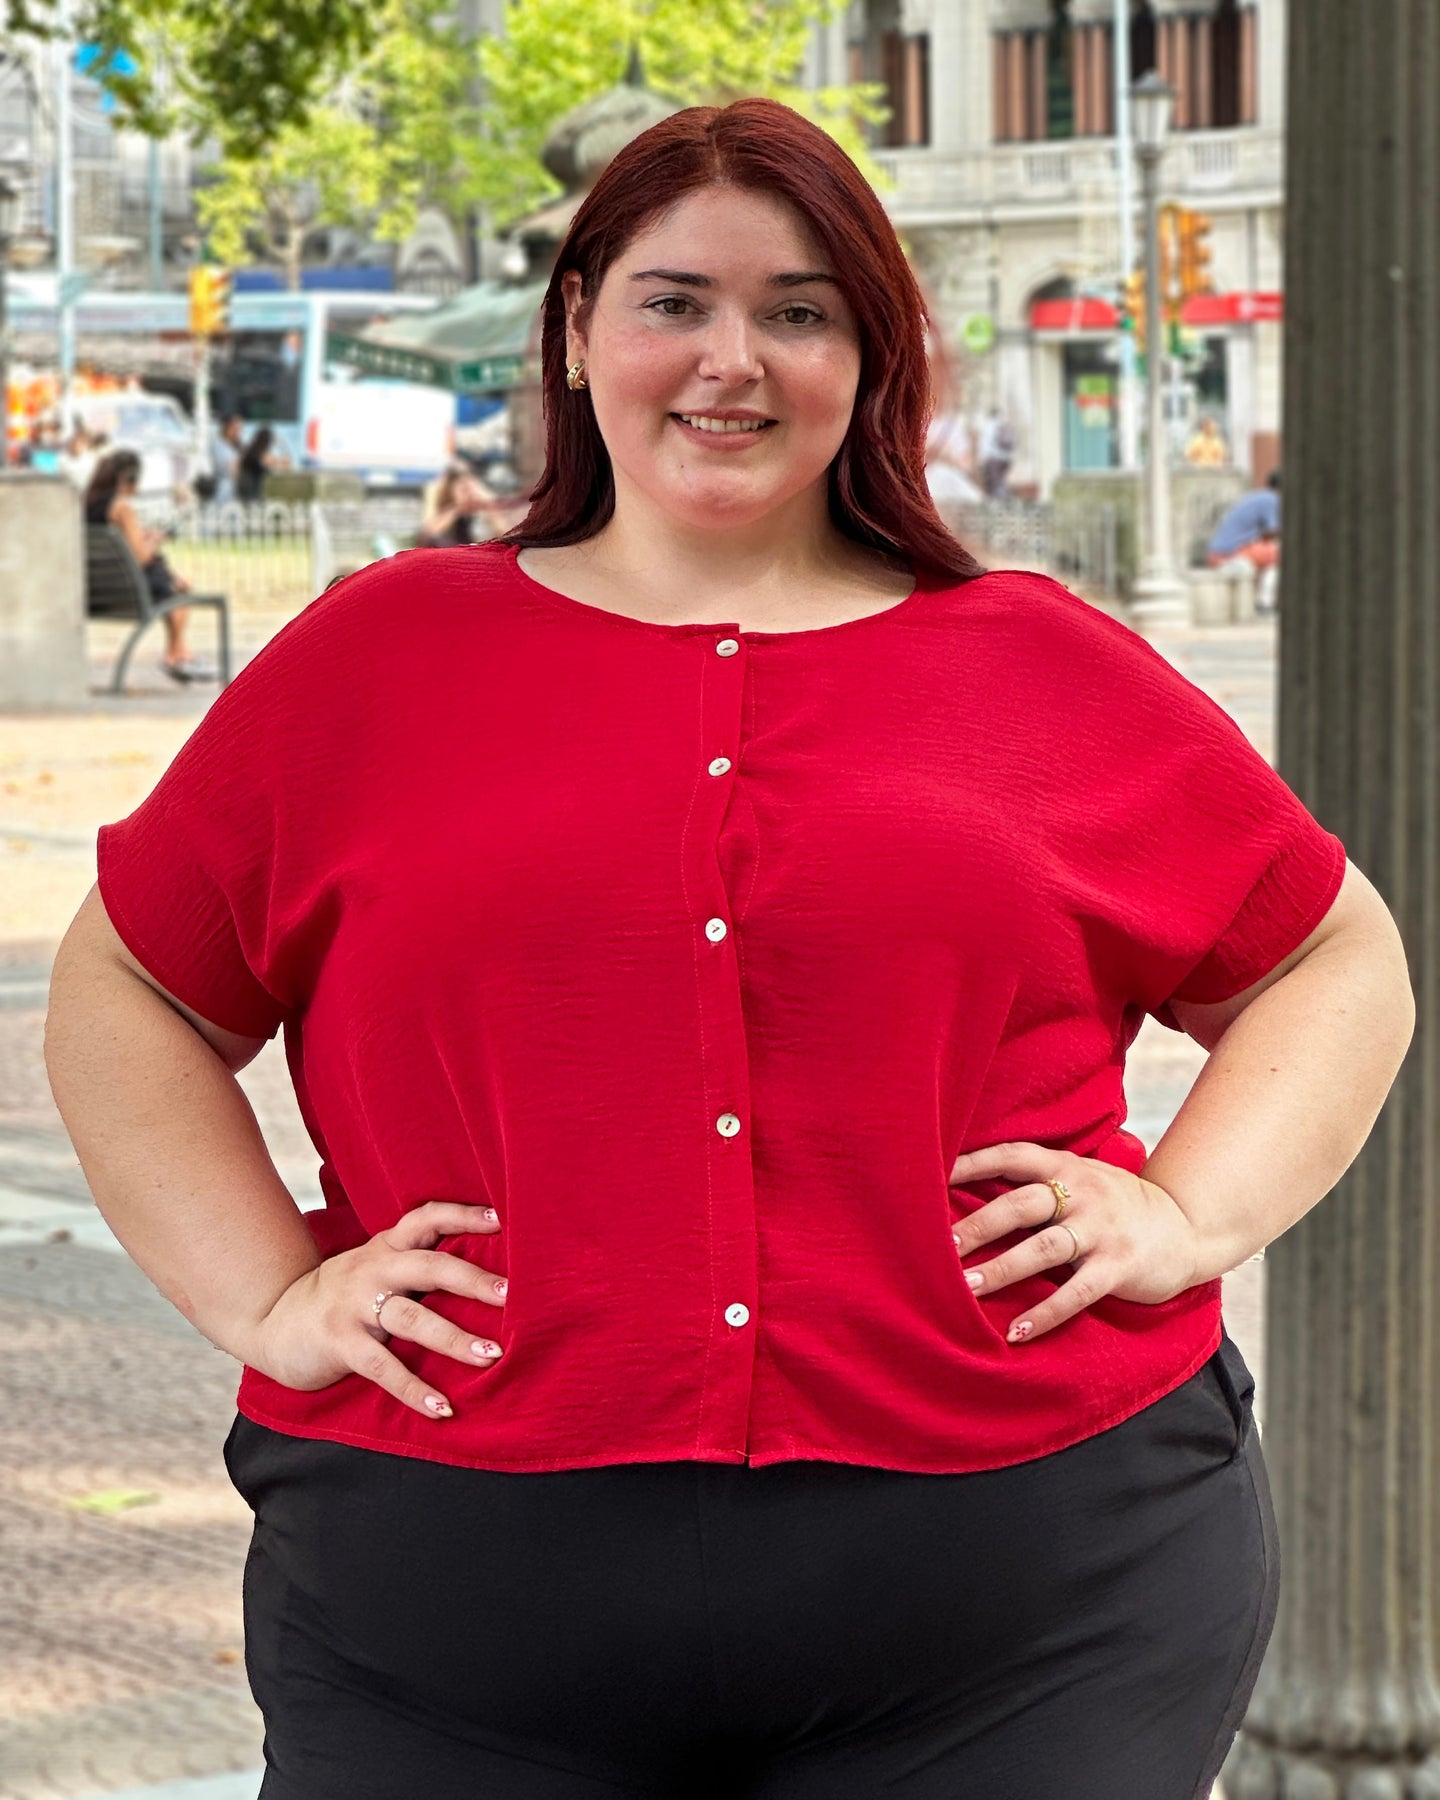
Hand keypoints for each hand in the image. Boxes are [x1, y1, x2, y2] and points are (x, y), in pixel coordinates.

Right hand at [247, 1201, 505, 1419]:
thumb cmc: (342, 1296)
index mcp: (387, 1246)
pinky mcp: (340, 1343)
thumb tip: (486, 1276)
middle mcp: (374, 1269)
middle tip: (512, 1295)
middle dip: (474, 1281)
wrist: (272, 1320)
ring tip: (491, 1355)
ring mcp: (354, 1305)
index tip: (503, 1221)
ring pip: (412, 1318)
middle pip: (431, 1267)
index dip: (464, 1216)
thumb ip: (416, 1265)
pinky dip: (415, 1390)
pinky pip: (383, 1368)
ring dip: (454, 1338)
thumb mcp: (375, 1268)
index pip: (428, 1218)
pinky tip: (443, 1409)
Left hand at [948, 1143, 1200, 1344]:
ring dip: (1001, 1270)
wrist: (1187, 1228)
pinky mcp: (1118, 1267)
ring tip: (964, 1289)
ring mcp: (1102, 1230)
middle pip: (1019, 1205)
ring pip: (1042, 1248)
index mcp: (1067, 1166)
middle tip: (936, 1248)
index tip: (929, 1175)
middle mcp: (1082, 1193)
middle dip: (976, 1227)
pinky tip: (1016, 1332)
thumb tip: (970, 1191)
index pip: (1011, 1156)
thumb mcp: (1082, 1180)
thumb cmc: (1116, 1206)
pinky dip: (1045, 1313)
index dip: (971, 1163)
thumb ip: (1039, 1182)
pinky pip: (1076, 1292)